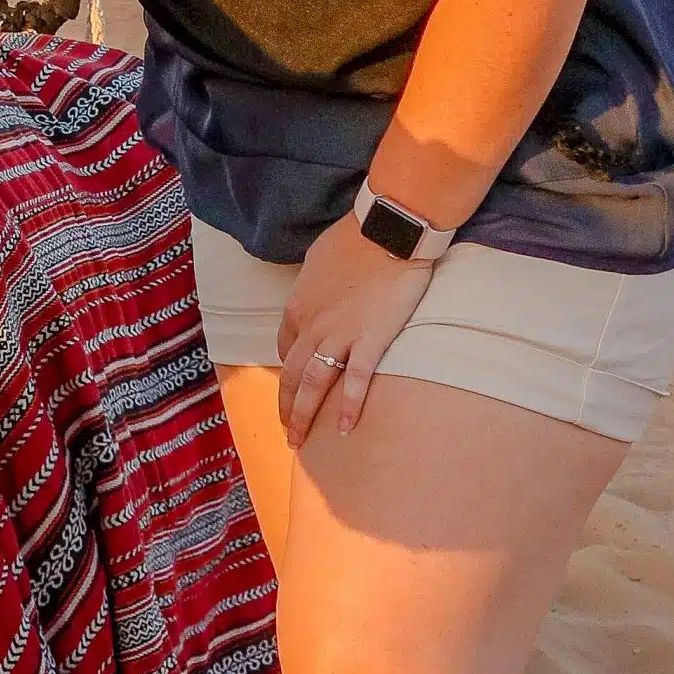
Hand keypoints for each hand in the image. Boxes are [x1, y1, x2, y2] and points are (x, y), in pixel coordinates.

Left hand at [275, 213, 434, 446]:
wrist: (387, 230)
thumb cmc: (355, 237)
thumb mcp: (319, 261)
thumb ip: (315, 286)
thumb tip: (316, 293)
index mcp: (298, 307)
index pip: (286, 349)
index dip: (287, 374)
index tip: (292, 391)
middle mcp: (311, 325)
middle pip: (291, 375)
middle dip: (286, 407)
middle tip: (288, 433)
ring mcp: (338, 335)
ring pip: (312, 384)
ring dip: (303, 417)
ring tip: (300, 443)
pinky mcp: (369, 339)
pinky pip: (355, 380)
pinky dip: (347, 407)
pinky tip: (345, 429)